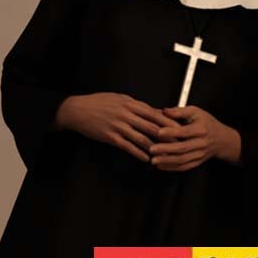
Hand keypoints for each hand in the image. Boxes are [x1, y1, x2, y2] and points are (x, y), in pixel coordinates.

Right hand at [57, 93, 173, 162]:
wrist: (78, 110)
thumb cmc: (99, 102)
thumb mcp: (120, 99)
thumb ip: (138, 106)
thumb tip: (155, 111)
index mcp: (131, 104)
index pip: (154, 113)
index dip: (168, 122)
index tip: (180, 128)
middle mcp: (126, 114)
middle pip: (152, 126)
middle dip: (167, 136)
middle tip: (179, 143)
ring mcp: (118, 126)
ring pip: (142, 138)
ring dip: (155, 147)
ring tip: (166, 154)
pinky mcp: (111, 137)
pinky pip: (128, 146)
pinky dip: (139, 153)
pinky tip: (146, 158)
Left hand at [149, 106, 241, 171]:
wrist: (221, 139)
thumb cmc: (206, 123)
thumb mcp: (196, 112)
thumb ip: (179, 111)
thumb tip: (164, 111)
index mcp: (201, 129)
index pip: (185, 131)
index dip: (172, 132)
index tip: (159, 132)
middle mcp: (201, 143)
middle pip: (182, 148)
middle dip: (166, 149)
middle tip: (152, 149)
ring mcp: (200, 154)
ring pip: (182, 160)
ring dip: (167, 161)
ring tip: (154, 160)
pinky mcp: (197, 162)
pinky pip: (184, 167)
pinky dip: (172, 168)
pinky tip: (161, 166)